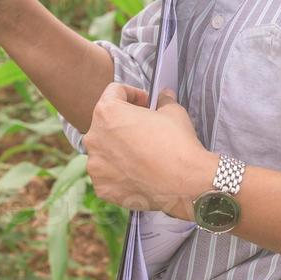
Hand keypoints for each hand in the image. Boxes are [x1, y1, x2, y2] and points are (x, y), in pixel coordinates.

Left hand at [82, 84, 208, 215]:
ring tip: (143, 155)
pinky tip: (139, 173)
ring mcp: (95, 165)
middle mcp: (94, 137)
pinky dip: (120, 173)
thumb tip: (164, 97)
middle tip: (146, 130)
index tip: (146, 104)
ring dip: (119, 149)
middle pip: (106, 123)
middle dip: (125, 123)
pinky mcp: (102, 187)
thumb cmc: (178, 145)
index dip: (134, 95)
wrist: (186, 184)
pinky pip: (107, 175)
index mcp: (107, 112)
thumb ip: (163, 101)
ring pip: (104, 151)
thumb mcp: (173, 112)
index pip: (114, 92)